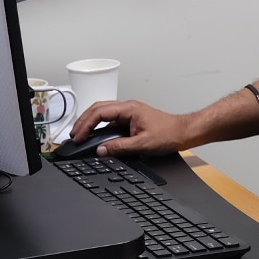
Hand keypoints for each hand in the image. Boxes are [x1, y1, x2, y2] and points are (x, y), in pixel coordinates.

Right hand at [70, 99, 190, 157]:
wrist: (184, 132)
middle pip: (97, 109)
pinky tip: (96, 137)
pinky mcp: (131, 120)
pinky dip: (100, 127)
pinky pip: (111, 121)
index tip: (78, 137)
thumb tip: (101, 150)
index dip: (85, 124)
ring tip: (81, 135)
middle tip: (74, 135)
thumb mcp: (142, 144)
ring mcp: (129, 113)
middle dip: (83, 121)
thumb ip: (119, 147)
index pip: (99, 112)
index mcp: (129, 109)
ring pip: (103, 113)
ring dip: (90, 123)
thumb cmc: (169, 134)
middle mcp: (127, 108)